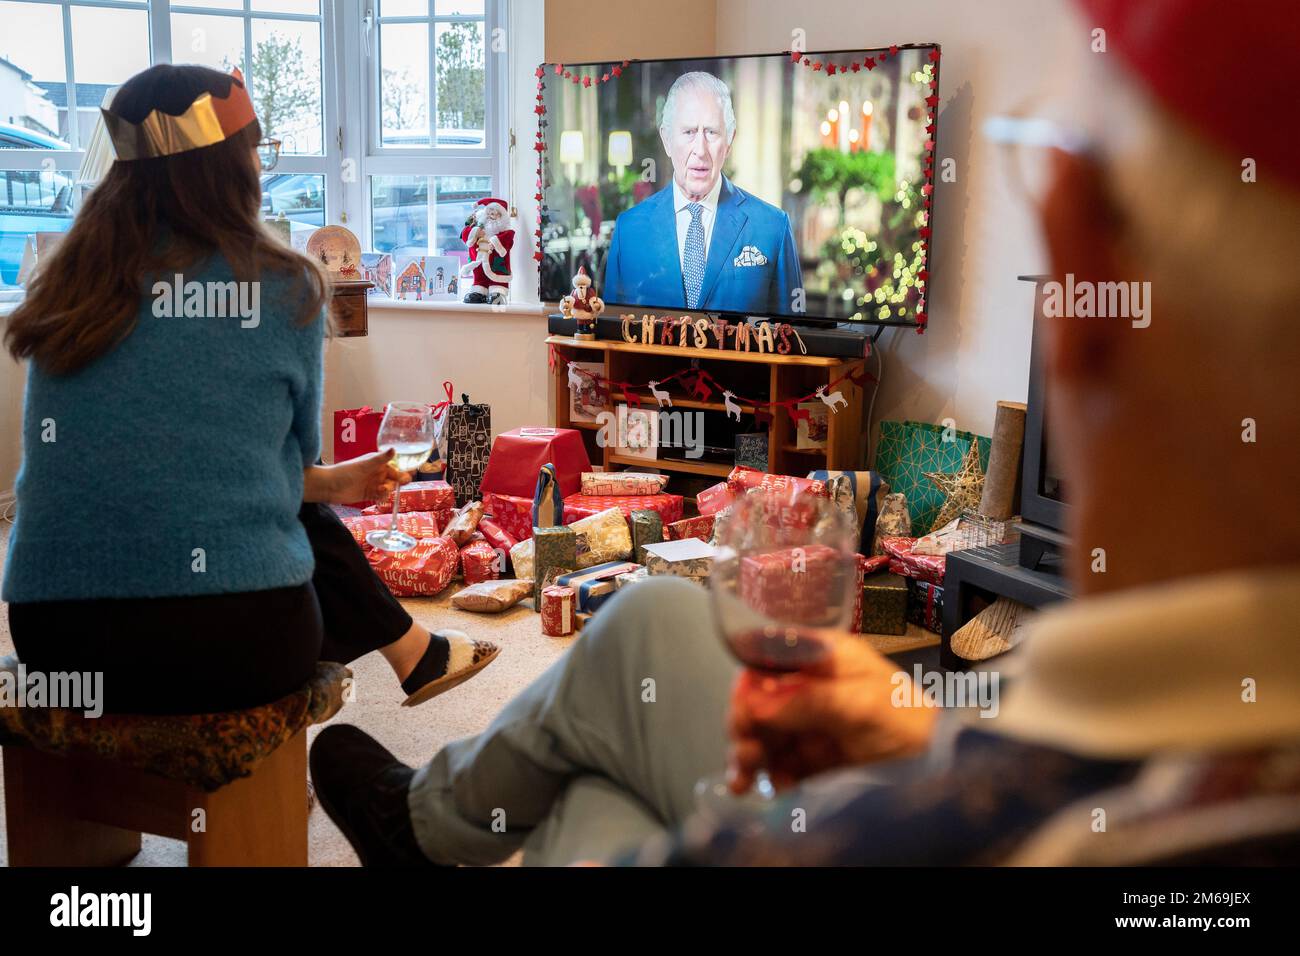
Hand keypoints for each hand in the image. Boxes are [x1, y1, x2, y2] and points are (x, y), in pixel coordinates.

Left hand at [326, 448, 412, 503]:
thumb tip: (394, 449)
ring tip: (380, 490)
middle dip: (396, 483)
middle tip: (395, 485)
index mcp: (377, 463)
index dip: (403, 471)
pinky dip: (382, 497)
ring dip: (387, 490)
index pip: (395, 467)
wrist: (329, 487)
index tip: (409, 476)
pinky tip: (379, 498)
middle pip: (394, 479)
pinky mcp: (369, 494)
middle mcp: (377, 473)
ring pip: (388, 488)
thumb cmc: (345, 472)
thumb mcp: (364, 465)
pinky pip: (381, 496)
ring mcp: (373, 484)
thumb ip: (381, 459)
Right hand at [726, 635, 938, 793]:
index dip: (750, 685)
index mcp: (825, 658)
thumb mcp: (862, 704)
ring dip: (750, 754)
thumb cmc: (910, 722)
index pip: (770, 660)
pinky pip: (778, 761)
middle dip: (745, 726)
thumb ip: (810, 700)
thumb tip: (758, 704)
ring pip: (764, 733)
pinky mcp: (814, 756)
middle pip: (760, 699)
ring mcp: (812, 722)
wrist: (940, 769)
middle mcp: (813, 685)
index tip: (742, 715)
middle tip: (745, 754)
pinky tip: (771, 787)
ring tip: (745, 779)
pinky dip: (767, 775)